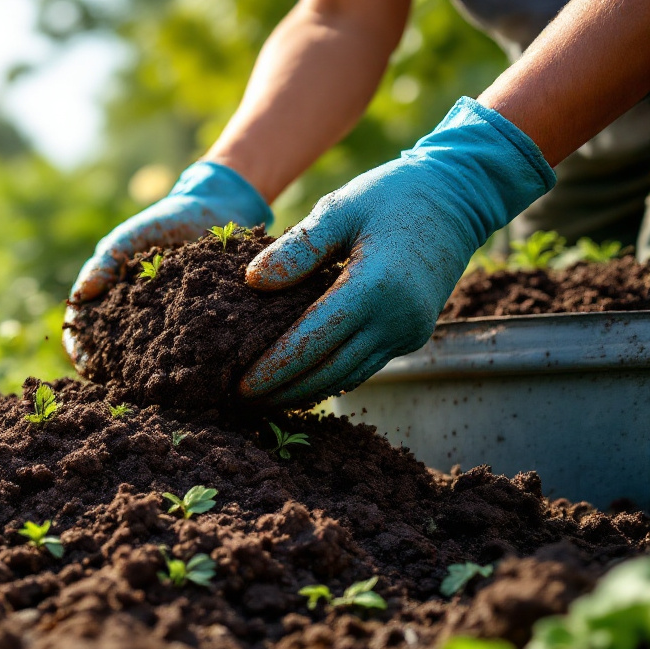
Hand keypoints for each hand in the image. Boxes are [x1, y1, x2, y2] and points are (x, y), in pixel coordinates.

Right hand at [62, 161, 271, 367]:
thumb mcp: (132, 235)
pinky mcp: (198, 323)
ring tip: (146, 383)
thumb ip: (107, 260)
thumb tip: (80, 295)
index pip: (85, 327)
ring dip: (143, 370)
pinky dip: (182, 359)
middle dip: (109, 368)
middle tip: (113, 383)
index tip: (82, 361)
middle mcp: (136, 314)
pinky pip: (187, 345)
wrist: (216, 211)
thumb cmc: (165, 221)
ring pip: (148, 354)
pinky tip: (186, 368)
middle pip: (112, 349)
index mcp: (112, 294)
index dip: (79, 347)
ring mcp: (166, 322)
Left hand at [240, 97, 555, 406]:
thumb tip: (254, 281)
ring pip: (347, 376)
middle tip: (243, 401)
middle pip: (328, 371)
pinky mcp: (412, 335)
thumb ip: (298, 248)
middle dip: (284, 391)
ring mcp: (408, 331)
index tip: (241, 386)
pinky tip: (301, 383)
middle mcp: (396, 318)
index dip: (274, 368)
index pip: (312, 341)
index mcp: (375, 287)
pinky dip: (331, 379)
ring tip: (265, 399)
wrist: (457, 198)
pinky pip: (365, 366)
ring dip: (306, 392)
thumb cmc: (390, 196)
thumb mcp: (339, 210)